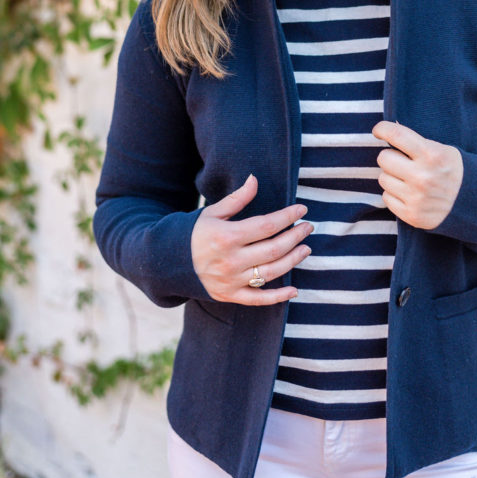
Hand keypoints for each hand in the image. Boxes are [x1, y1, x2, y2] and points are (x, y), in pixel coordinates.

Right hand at [190, 174, 312, 304]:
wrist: (168, 262)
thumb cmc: (194, 232)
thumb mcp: (212, 212)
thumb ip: (237, 198)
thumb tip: (255, 179)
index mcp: (226, 236)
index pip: (266, 225)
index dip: (287, 217)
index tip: (302, 209)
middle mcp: (230, 260)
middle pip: (273, 249)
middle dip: (295, 237)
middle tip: (308, 227)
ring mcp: (230, 280)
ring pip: (271, 272)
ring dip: (293, 260)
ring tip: (306, 248)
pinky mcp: (229, 295)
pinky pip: (258, 299)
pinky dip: (277, 297)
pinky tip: (294, 291)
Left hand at [372, 121, 462, 229]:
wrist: (472, 204)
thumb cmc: (451, 171)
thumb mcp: (442, 150)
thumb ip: (417, 143)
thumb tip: (385, 132)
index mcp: (432, 155)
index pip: (396, 135)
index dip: (382, 129)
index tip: (378, 130)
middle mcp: (423, 177)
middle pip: (383, 158)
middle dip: (391, 157)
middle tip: (403, 162)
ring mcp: (417, 198)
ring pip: (383, 178)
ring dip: (392, 177)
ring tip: (409, 180)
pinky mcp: (412, 215)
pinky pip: (386, 197)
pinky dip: (394, 194)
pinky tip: (410, 194)